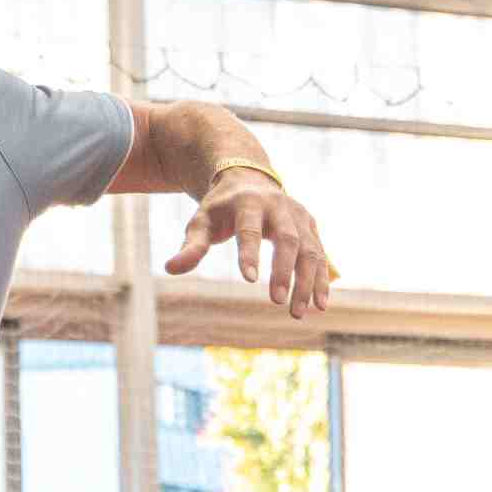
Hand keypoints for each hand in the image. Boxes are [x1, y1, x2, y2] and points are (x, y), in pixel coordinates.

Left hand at [167, 169, 334, 318]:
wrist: (248, 178)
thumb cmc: (220, 208)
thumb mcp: (201, 222)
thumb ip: (191, 246)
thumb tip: (170, 268)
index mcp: (248, 202)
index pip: (250, 229)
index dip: (249, 253)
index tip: (248, 280)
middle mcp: (279, 206)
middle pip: (287, 239)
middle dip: (283, 271)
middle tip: (276, 302)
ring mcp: (298, 216)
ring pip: (310, 249)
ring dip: (307, 282)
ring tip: (297, 313)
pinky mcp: (310, 226)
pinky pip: (320, 254)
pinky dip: (321, 279)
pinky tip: (319, 305)